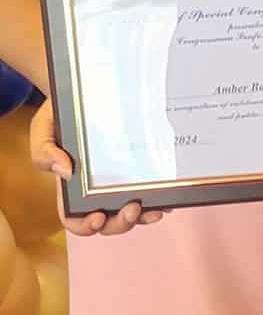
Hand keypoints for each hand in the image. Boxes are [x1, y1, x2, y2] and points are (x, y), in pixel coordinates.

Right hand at [30, 96, 165, 235]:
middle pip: (107, 221)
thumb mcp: (43, 129)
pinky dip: (158, 199)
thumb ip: (44, 151)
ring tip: (155, 210)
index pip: (74, 218)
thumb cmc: (60, 112)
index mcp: (71, 186)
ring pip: (130, 211)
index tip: (98, 216)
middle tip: (133, 209)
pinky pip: (148, 189)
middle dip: (121, 223)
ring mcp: (119, 178)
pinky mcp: (138, 166)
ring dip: (142, 217)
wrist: (85, 88)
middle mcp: (96, 188)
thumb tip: (66, 171)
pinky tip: (167, 199)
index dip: (84, 225)